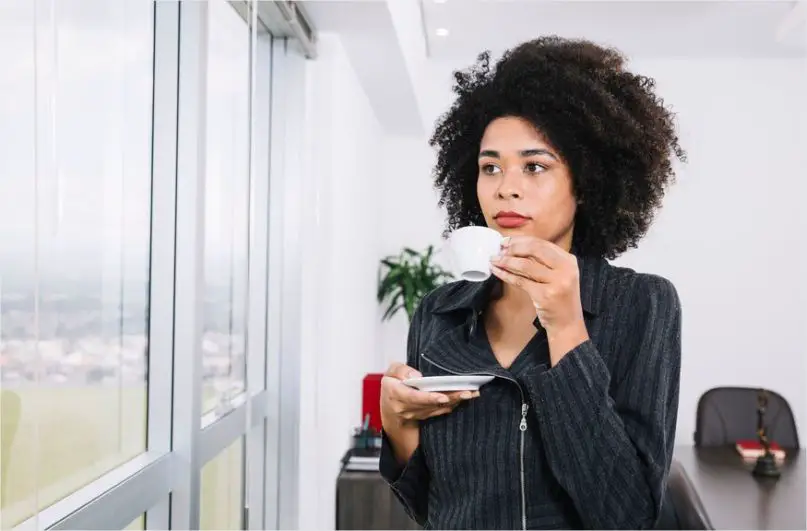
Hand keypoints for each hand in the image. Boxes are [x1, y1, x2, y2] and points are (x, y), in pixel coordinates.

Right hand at [380, 362, 478, 427]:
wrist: (389, 408)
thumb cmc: (391, 386)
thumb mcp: (389, 373)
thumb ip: (400, 370)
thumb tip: (416, 376)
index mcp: (397, 395)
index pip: (414, 398)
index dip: (429, 398)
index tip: (442, 396)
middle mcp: (407, 408)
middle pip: (432, 404)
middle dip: (450, 398)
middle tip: (467, 392)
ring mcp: (418, 414)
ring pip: (439, 408)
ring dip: (456, 401)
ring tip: (472, 393)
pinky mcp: (426, 416)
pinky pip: (441, 411)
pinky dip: (453, 405)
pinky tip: (465, 398)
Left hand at [489, 236, 588, 363]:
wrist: (567, 324)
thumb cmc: (560, 299)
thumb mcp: (559, 276)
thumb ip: (544, 262)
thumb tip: (515, 247)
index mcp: (568, 260)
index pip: (542, 243)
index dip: (521, 240)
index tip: (506, 241)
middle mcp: (565, 269)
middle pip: (534, 250)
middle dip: (513, 247)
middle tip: (499, 249)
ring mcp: (556, 282)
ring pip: (525, 265)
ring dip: (506, 261)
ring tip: (494, 259)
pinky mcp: (545, 295)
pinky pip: (520, 281)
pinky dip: (506, 275)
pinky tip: (497, 272)